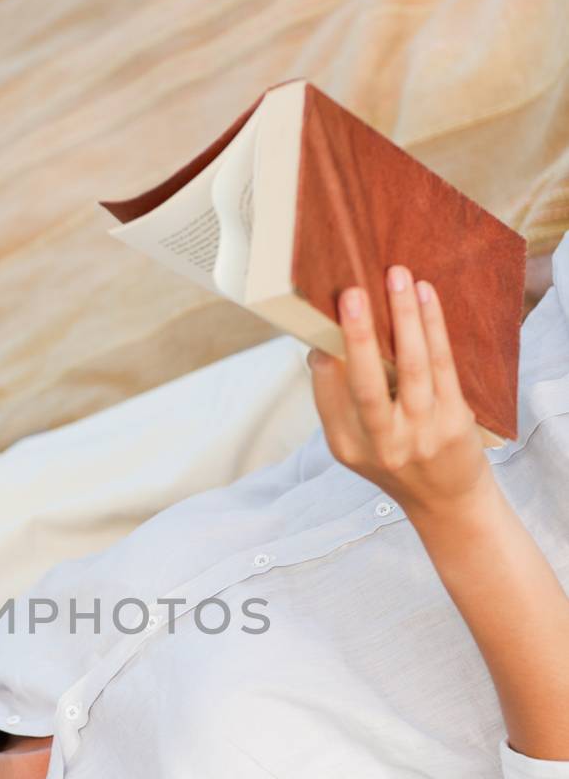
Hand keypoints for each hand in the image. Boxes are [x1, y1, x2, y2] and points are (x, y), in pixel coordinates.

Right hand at [306, 265, 490, 516]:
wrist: (447, 502)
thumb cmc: (396, 461)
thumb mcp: (355, 445)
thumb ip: (336, 401)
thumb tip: (322, 348)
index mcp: (347, 446)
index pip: (328, 395)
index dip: (325, 358)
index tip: (324, 320)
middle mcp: (382, 443)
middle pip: (366, 385)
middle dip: (358, 337)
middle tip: (352, 294)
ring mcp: (422, 433)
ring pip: (412, 366)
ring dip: (405, 317)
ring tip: (397, 276)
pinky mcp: (455, 421)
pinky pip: (442, 365)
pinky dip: (433, 326)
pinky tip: (426, 296)